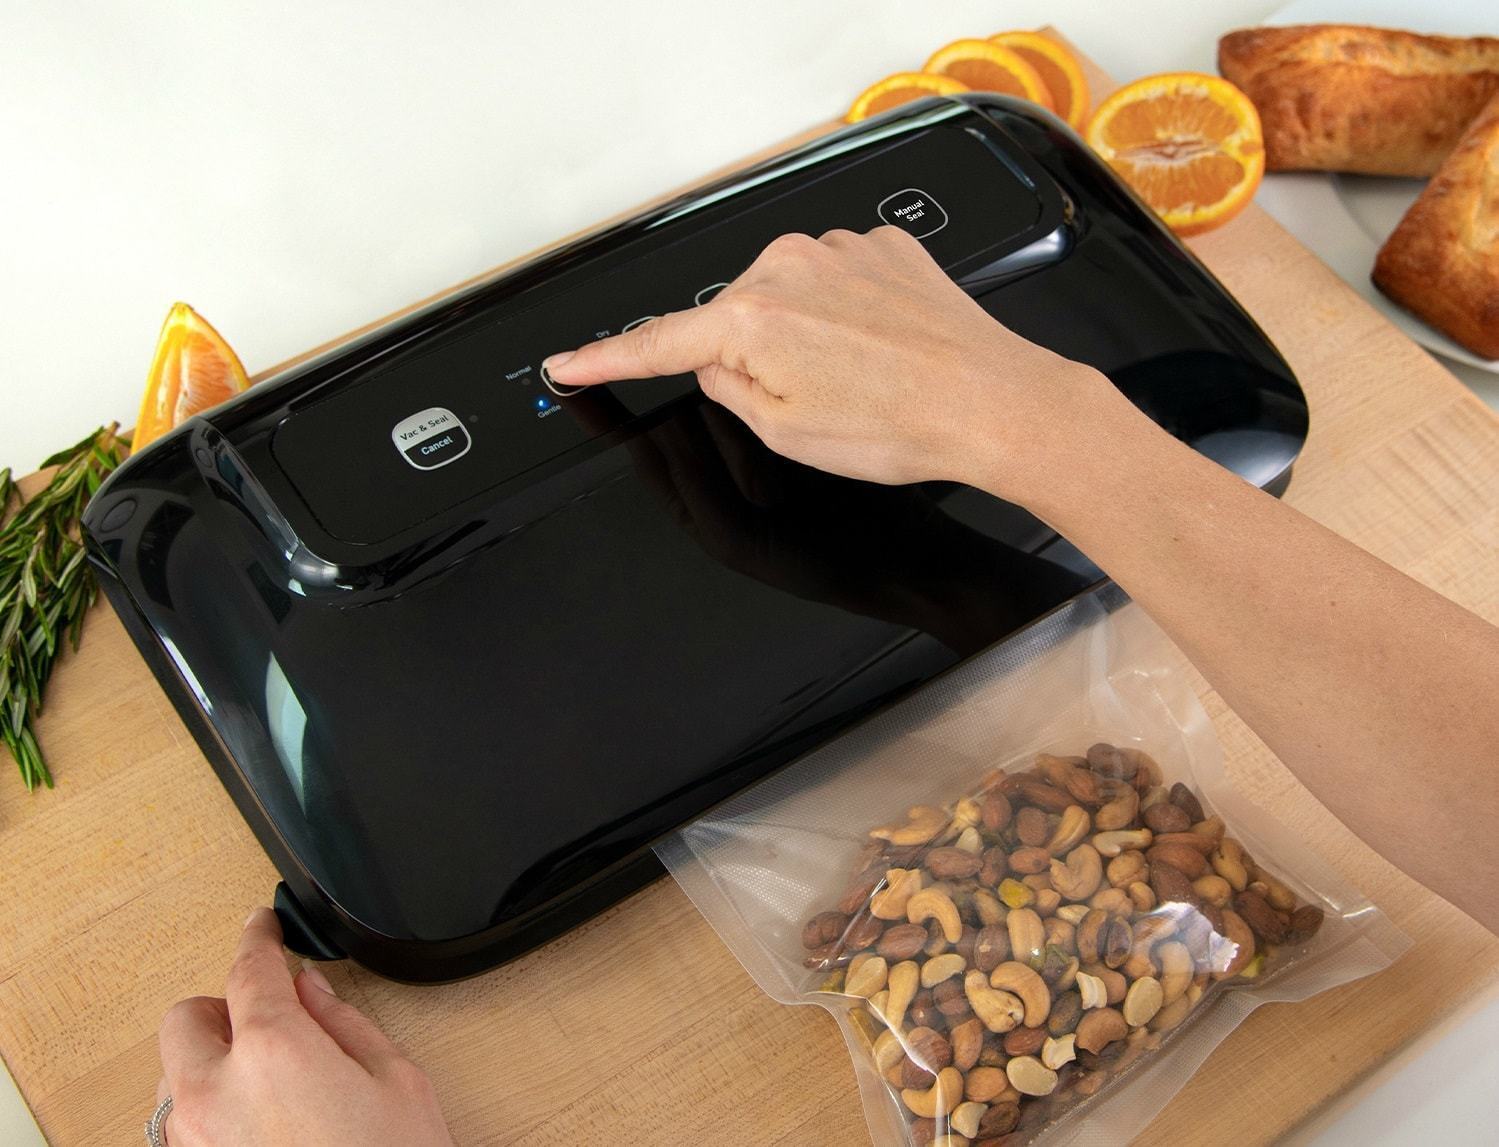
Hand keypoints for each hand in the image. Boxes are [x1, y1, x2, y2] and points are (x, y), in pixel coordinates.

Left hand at [155, 908, 451, 1145]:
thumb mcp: (395, 1081)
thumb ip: (344, 1023)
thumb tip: (311, 991)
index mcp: (274, 1053)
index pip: (249, 970)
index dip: (257, 937)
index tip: (261, 926)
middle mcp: (216, 1095)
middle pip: (185, 1019)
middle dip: (222, 1009)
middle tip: (270, 1020)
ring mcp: (194, 1146)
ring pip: (177, 1077)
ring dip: (213, 1065)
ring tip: (271, 1086)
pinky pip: (182, 1129)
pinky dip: (211, 1113)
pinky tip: (261, 1126)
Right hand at [542, 225, 1132, 503]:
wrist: (993, 404)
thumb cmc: (900, 426)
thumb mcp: (787, 435)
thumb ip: (730, 389)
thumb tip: (712, 363)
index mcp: (753, 320)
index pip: (659, 342)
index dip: (607, 357)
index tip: (568, 361)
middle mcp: (789, 267)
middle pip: (735, 318)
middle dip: (756, 360)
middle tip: (813, 406)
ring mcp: (839, 249)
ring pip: (790, 298)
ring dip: (807, 337)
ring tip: (861, 382)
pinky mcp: (882, 246)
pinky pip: (838, 281)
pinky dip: (847, 315)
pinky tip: (882, 350)